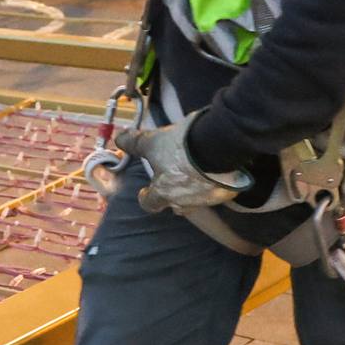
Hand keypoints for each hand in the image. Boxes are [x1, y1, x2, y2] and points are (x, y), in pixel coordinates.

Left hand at [128, 117, 248, 216]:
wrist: (218, 147)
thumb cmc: (181, 148)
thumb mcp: (153, 142)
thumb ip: (135, 143)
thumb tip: (119, 138)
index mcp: (164, 193)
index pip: (149, 204)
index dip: (145, 197)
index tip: (144, 191)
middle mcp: (184, 202)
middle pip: (174, 206)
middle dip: (171, 196)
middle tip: (171, 182)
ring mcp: (207, 200)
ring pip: (196, 201)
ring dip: (193, 191)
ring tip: (195, 174)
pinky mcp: (226, 193)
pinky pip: (216, 192)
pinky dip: (213, 184)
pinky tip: (215, 172)